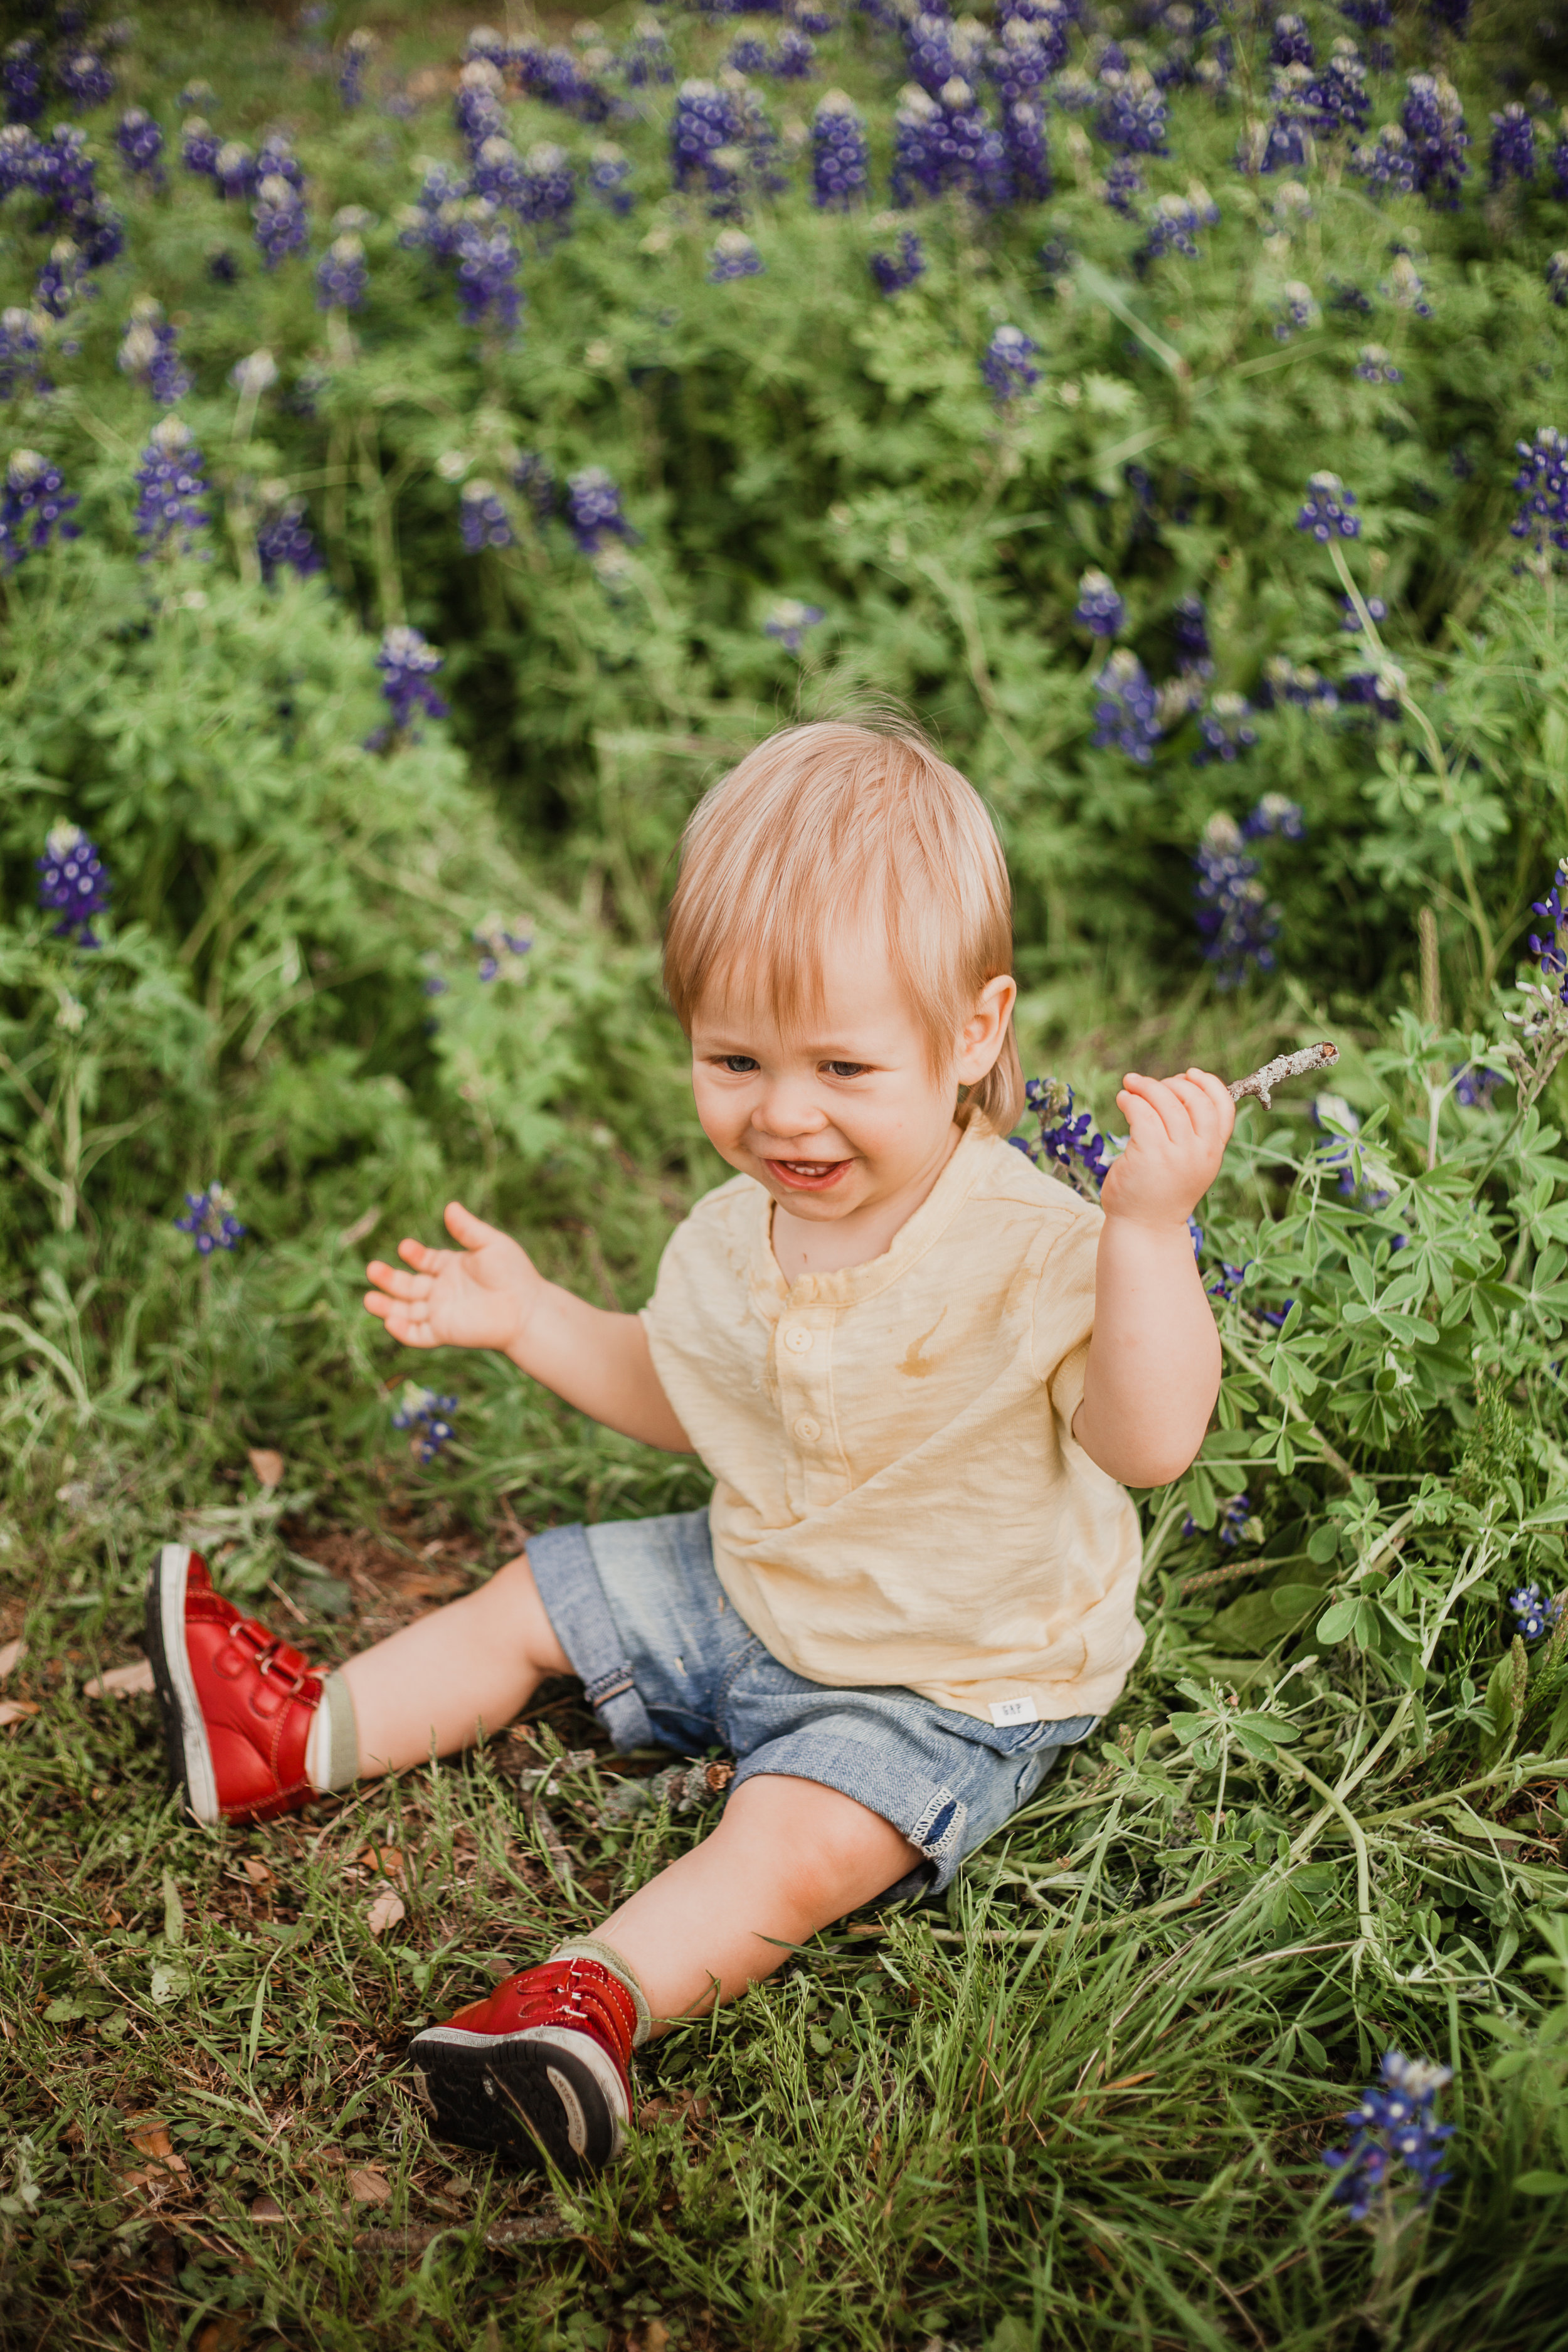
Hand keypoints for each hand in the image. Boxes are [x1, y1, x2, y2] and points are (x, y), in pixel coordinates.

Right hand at [363, 1202, 543, 1354]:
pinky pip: (419, 1335)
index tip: (405, 1247)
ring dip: (387, 1307)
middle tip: (372, 1269)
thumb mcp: (491, 1244)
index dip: (413, 1255)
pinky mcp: (445, 1332)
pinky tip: (390, 1321)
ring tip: (368, 1299)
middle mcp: (443, 1291)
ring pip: (407, 1311)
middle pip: (407, 1287)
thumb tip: (450, 1206)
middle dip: (388, 1279)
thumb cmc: (514, 1274)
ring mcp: (442, 1313)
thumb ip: (468, 1229)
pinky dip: (403, 1331)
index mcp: (452, 1268)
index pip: (424, 1261)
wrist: (527, 1308)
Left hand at [1100, 1068, 1234, 1229]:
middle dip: (1171, 1083)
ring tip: (1130, 1085)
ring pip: (1166, 1103)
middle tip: (1147, 1083)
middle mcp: (1200, 1152)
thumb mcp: (1188, 1163)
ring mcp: (1176, 1154)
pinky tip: (1123, 1100)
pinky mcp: (1149, 1154)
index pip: (1224, 1108)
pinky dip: (1130, 1100)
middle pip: (1194, 1100)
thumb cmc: (1161, 1190)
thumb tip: (1178, 1088)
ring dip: (1145, 1086)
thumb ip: (1192, 1135)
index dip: (1209, 1084)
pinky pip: (1142, 1113)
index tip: (1190, 1073)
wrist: (1145, 1227)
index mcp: (1213, 1152)